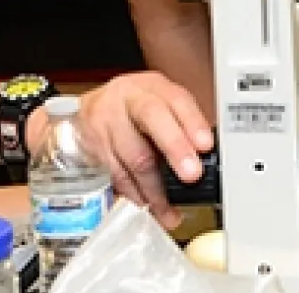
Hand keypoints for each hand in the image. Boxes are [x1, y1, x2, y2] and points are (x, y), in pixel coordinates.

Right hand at [73, 71, 212, 227]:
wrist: (92, 109)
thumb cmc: (135, 111)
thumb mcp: (161, 106)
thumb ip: (183, 126)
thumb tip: (207, 159)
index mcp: (154, 87)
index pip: (176, 98)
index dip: (192, 121)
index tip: (206, 144)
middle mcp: (129, 98)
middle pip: (151, 117)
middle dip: (174, 148)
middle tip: (192, 175)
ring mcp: (107, 119)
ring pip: (133, 154)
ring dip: (154, 189)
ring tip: (169, 211)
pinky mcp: (93, 144)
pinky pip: (116, 174)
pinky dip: (134, 195)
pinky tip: (147, 206)